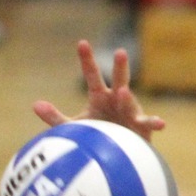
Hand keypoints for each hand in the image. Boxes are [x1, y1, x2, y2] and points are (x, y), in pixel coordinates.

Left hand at [33, 40, 164, 141]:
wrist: (117, 152)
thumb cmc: (97, 135)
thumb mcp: (75, 127)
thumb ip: (55, 117)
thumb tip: (35, 105)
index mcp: (100, 96)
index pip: (92, 75)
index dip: (87, 60)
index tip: (82, 43)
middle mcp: (117, 98)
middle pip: (118, 79)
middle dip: (119, 67)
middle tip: (120, 53)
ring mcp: (131, 110)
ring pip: (130, 100)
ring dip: (127, 97)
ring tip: (123, 93)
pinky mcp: (141, 126)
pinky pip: (148, 123)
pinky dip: (154, 122)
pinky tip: (161, 123)